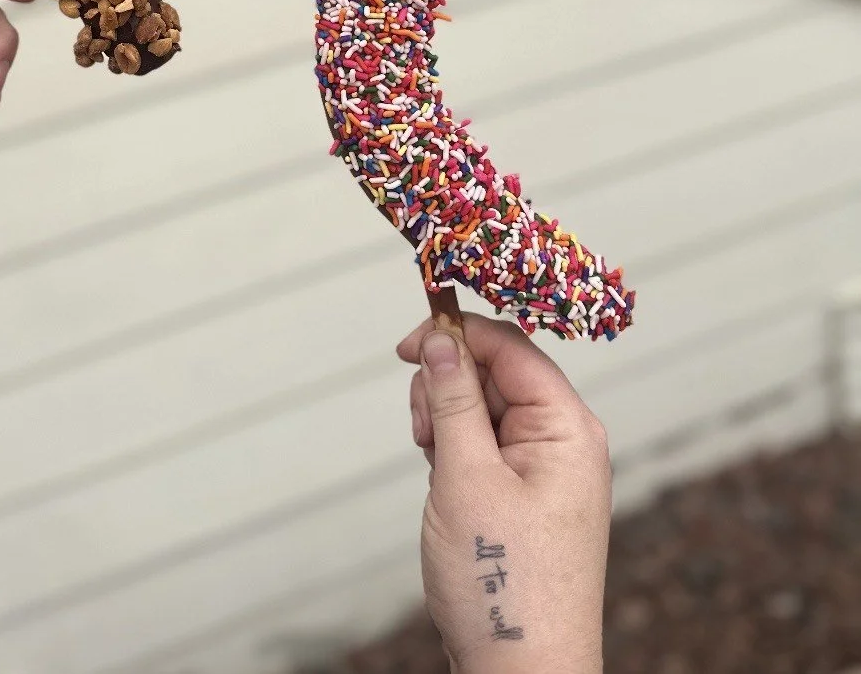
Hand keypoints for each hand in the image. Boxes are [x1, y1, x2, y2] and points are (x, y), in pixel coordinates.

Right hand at [397, 314, 609, 673]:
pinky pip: (485, 444)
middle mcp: (564, 441)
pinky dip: (454, 450)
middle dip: (446, 388)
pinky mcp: (526, 494)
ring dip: (445, 421)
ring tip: (434, 468)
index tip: (406, 346)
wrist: (521, 673)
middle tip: (423, 433)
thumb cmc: (503, 584)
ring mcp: (546, 469)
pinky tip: (443, 481)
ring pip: (483, 407)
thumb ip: (451, 399)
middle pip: (494, 372)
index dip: (457, 334)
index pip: (511, 346)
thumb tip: (440, 338)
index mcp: (567, 427)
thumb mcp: (465, 477)